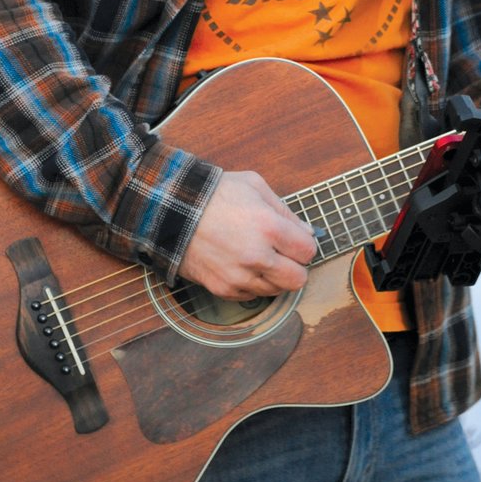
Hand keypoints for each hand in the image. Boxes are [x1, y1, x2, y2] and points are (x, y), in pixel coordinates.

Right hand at [178, 170, 317, 299]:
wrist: (172, 211)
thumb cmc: (214, 194)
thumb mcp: (254, 185)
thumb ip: (285, 210)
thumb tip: (306, 232)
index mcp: (269, 227)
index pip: (308, 251)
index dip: (303, 244)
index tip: (294, 239)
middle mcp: (257, 257)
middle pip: (298, 279)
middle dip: (295, 266)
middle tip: (283, 254)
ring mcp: (240, 277)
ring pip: (276, 291)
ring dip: (274, 277)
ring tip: (259, 257)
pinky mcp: (224, 289)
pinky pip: (252, 295)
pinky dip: (252, 283)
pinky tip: (242, 264)